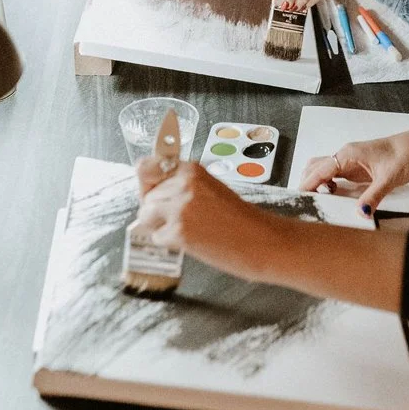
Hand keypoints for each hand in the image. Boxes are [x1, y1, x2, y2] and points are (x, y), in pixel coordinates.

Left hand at [136, 160, 272, 279]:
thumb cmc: (240, 218)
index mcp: (191, 170)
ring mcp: (180, 207)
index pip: (147, 167)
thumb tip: (153, 189)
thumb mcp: (210, 189)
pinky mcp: (179, 231)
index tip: (150, 189)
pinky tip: (191, 241)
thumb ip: (183, 185)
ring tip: (186, 230)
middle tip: (180, 219)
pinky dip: (169, 242)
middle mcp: (183, 184)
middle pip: (147, 196)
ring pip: (146, 216)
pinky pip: (157, 237)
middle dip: (157, 209)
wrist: (261, 240)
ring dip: (160, 225)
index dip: (148, 182)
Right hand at [300, 132, 408, 216]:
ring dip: (315, 184)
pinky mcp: (354, 167)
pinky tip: (332, 196)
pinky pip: (333, 174)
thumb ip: (373, 196)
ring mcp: (348, 161)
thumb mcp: (388, 179)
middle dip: (306, 184)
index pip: (320, 170)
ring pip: (322, 170)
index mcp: (348, 154)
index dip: (307, 184)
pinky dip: (326, 184)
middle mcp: (344, 155)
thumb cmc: (403, 155)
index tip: (297, 197)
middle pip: (315, 168)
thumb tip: (361, 212)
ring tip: (316, 202)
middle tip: (304, 204)